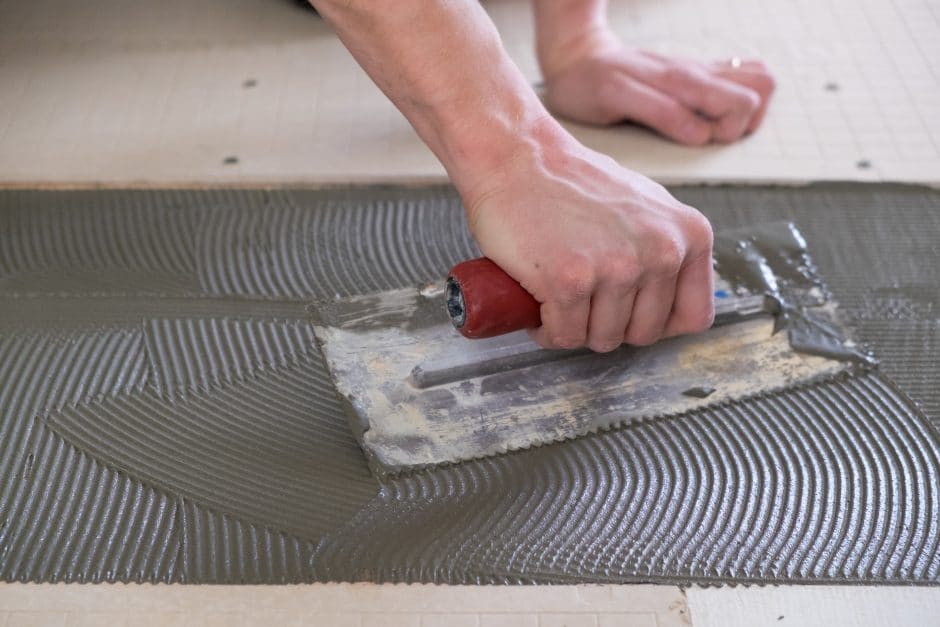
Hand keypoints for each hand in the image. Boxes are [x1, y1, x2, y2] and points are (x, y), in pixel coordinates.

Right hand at [464, 130, 714, 351]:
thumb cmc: (570, 180)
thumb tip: (673, 293)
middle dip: (610, 326)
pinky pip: (563, 336)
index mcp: (689, 234)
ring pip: (603, 339)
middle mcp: (661, 252)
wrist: (516, 157)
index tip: (630, 314)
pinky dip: (546, 330)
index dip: (658, 323)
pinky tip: (540, 306)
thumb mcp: (645, 206)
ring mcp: (616, 269)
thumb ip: (667, 245)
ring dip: (576, 328)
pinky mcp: (570, 282)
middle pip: (644, 334)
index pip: (694, 316)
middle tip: (584, 301)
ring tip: (559, 298)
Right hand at [540, 31, 774, 144]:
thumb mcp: (671, 86)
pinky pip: (666, 110)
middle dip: (742, 126)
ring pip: (719, 98)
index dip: (755, 116)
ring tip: (694, 137)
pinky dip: (682, 129)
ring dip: (719, 128)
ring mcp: (655, 79)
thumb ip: (705, 98)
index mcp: (700, 74)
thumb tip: (741, 119)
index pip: (763, 82)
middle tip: (711, 137)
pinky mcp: (620, 89)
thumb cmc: (623, 81)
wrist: (572, 59)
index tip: (725, 131)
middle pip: (755, 93)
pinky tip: (675, 137)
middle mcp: (686, 73)